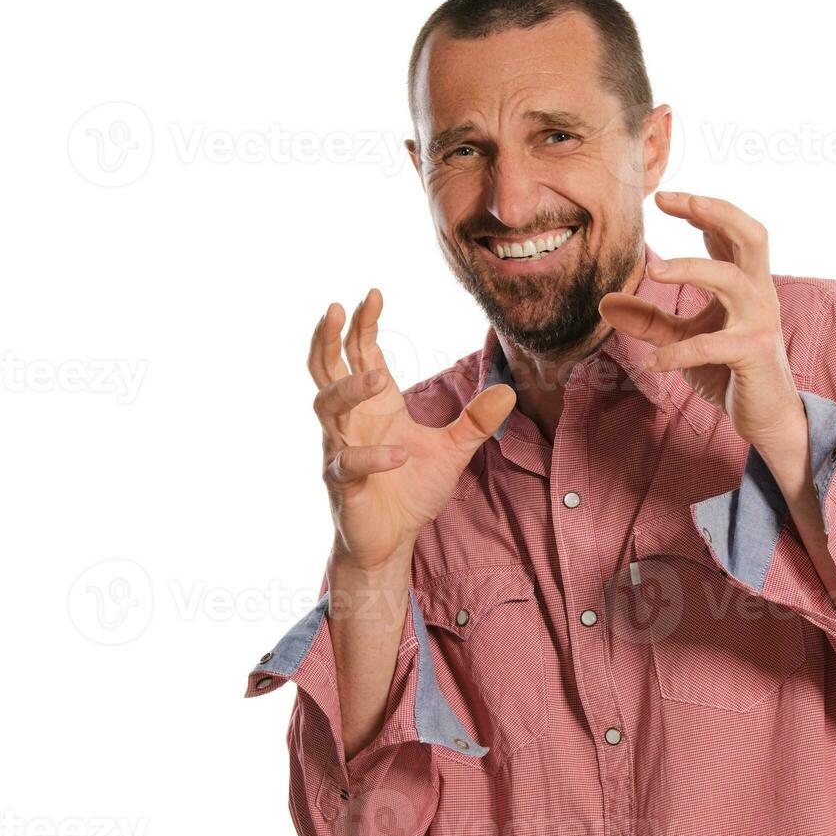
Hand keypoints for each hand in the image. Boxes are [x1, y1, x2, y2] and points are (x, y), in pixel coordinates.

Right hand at [308, 289, 515, 572]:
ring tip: (379, 376)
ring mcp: (341, 449)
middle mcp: (351, 421)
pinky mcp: (342, 483)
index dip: (362, 325)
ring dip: (350, 389)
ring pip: (327, 407)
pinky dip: (372, 456)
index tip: (372, 294)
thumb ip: (475, 421)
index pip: (360, 354)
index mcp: (375, 406)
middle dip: (328, 338)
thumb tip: (509, 391)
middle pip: (326, 369)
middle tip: (338, 308)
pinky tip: (398, 456)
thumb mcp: (452, 450)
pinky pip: (348, 463)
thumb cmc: (410, 491)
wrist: (392, 541)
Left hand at [598, 192, 806, 458]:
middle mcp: (758, 294)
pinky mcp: (753, 354)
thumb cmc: (729, 371)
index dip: (699, 209)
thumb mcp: (685, 339)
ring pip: (730, 278)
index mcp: (745, 283)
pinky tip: (651, 362)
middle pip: (751, 235)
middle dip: (716, 212)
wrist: (767, 417)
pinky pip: (712, 345)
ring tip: (652, 271)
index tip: (662, 197)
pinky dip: (677, 352)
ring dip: (691, 268)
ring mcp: (759, 322)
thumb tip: (605, 302)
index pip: (729, 232)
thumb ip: (650, 320)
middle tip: (674, 201)